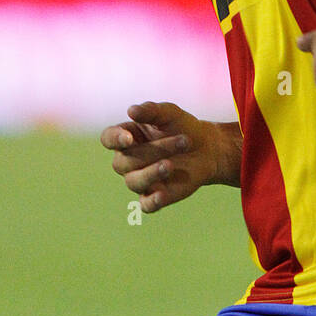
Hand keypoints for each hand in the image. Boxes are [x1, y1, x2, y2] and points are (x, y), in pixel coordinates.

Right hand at [100, 101, 227, 213]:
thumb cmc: (182, 127)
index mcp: (126, 137)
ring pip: (134, 181)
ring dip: (152, 172)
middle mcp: (128, 160)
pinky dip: (152, 202)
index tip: (128, 138)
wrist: (207, 148)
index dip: (115, 139)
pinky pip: (147, 205)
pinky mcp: (155, 196)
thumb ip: (151, 111)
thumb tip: (131, 110)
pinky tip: (161, 195)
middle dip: (153, 151)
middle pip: (125, 160)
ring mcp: (141, 179)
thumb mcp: (169, 113)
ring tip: (171, 164)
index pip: (109, 138)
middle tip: (184, 140)